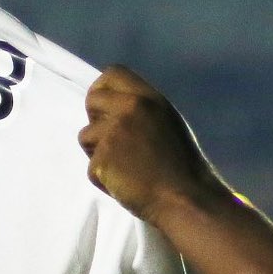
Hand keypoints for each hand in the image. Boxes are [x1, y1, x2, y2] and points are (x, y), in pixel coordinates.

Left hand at [78, 66, 219, 222]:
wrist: (186, 199)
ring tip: (126, 168)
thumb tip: (114, 109)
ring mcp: (113, 134)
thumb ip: (142, 111)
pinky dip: (105, 179)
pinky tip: (127, 185)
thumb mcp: (168, 124)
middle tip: (112, 142)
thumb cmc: (183, 167)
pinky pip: (92, 167)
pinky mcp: (102, 160)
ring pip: (86, 137)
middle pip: (92, 100)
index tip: (106, 109)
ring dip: (98, 153)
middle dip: (96, 120)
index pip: (113, 73)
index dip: (104, 90)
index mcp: (149, 98)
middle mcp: (129, 108)